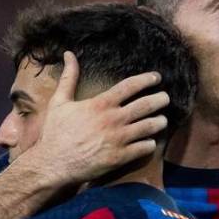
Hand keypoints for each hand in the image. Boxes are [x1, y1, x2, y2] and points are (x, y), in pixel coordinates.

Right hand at [30, 51, 168, 183]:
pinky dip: (151, 143)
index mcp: (100, 104)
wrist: (52, 165)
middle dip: (161, 99)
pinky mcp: (120, 157)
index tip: (157, 77)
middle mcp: (113, 119)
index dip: (147, 79)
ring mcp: (118, 139)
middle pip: (147, 104)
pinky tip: (150, 141)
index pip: (131, 85)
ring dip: (160, 122)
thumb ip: (69, 77)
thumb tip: (69, 54)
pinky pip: (145, 148)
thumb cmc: (55, 133)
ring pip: (151, 126)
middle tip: (166, 98)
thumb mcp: (59, 102)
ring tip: (162, 120)